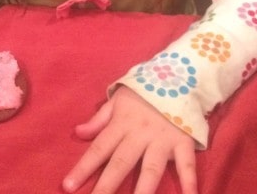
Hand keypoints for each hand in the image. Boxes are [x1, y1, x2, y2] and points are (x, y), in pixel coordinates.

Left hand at [63, 86, 197, 193]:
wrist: (177, 75)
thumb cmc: (144, 91)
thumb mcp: (118, 100)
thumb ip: (99, 119)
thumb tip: (77, 133)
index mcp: (122, 123)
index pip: (99, 148)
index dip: (83, 167)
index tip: (67, 186)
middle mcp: (140, 134)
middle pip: (121, 162)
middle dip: (107, 186)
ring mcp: (162, 139)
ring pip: (151, 169)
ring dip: (142, 190)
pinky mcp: (183, 141)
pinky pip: (187, 165)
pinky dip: (189, 183)